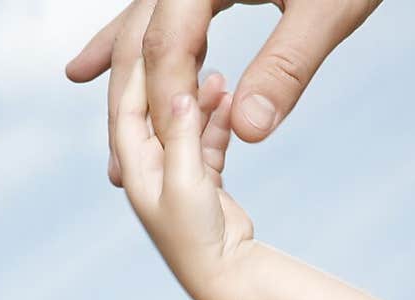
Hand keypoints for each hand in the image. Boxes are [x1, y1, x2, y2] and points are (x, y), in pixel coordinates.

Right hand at [66, 0, 383, 185]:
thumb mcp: (330, 8)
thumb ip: (287, 67)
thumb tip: (247, 133)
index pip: (167, 43)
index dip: (166, 105)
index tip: (171, 159)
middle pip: (143, 38)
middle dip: (130, 104)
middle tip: (118, 169)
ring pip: (144, 27)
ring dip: (119, 74)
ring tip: (83, 115)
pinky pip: (160, 18)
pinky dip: (137, 44)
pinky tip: (94, 63)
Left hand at [114, 57, 253, 299]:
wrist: (224, 275)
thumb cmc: (195, 238)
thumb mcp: (186, 180)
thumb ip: (182, 135)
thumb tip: (179, 92)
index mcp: (135, 169)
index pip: (127, 111)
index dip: (138, 75)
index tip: (154, 41)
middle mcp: (151, 169)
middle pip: (155, 113)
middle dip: (173, 81)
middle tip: (190, 48)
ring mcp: (177, 174)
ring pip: (185, 124)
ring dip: (201, 101)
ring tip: (221, 78)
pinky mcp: (202, 180)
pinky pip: (206, 140)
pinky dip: (217, 122)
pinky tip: (231, 102)